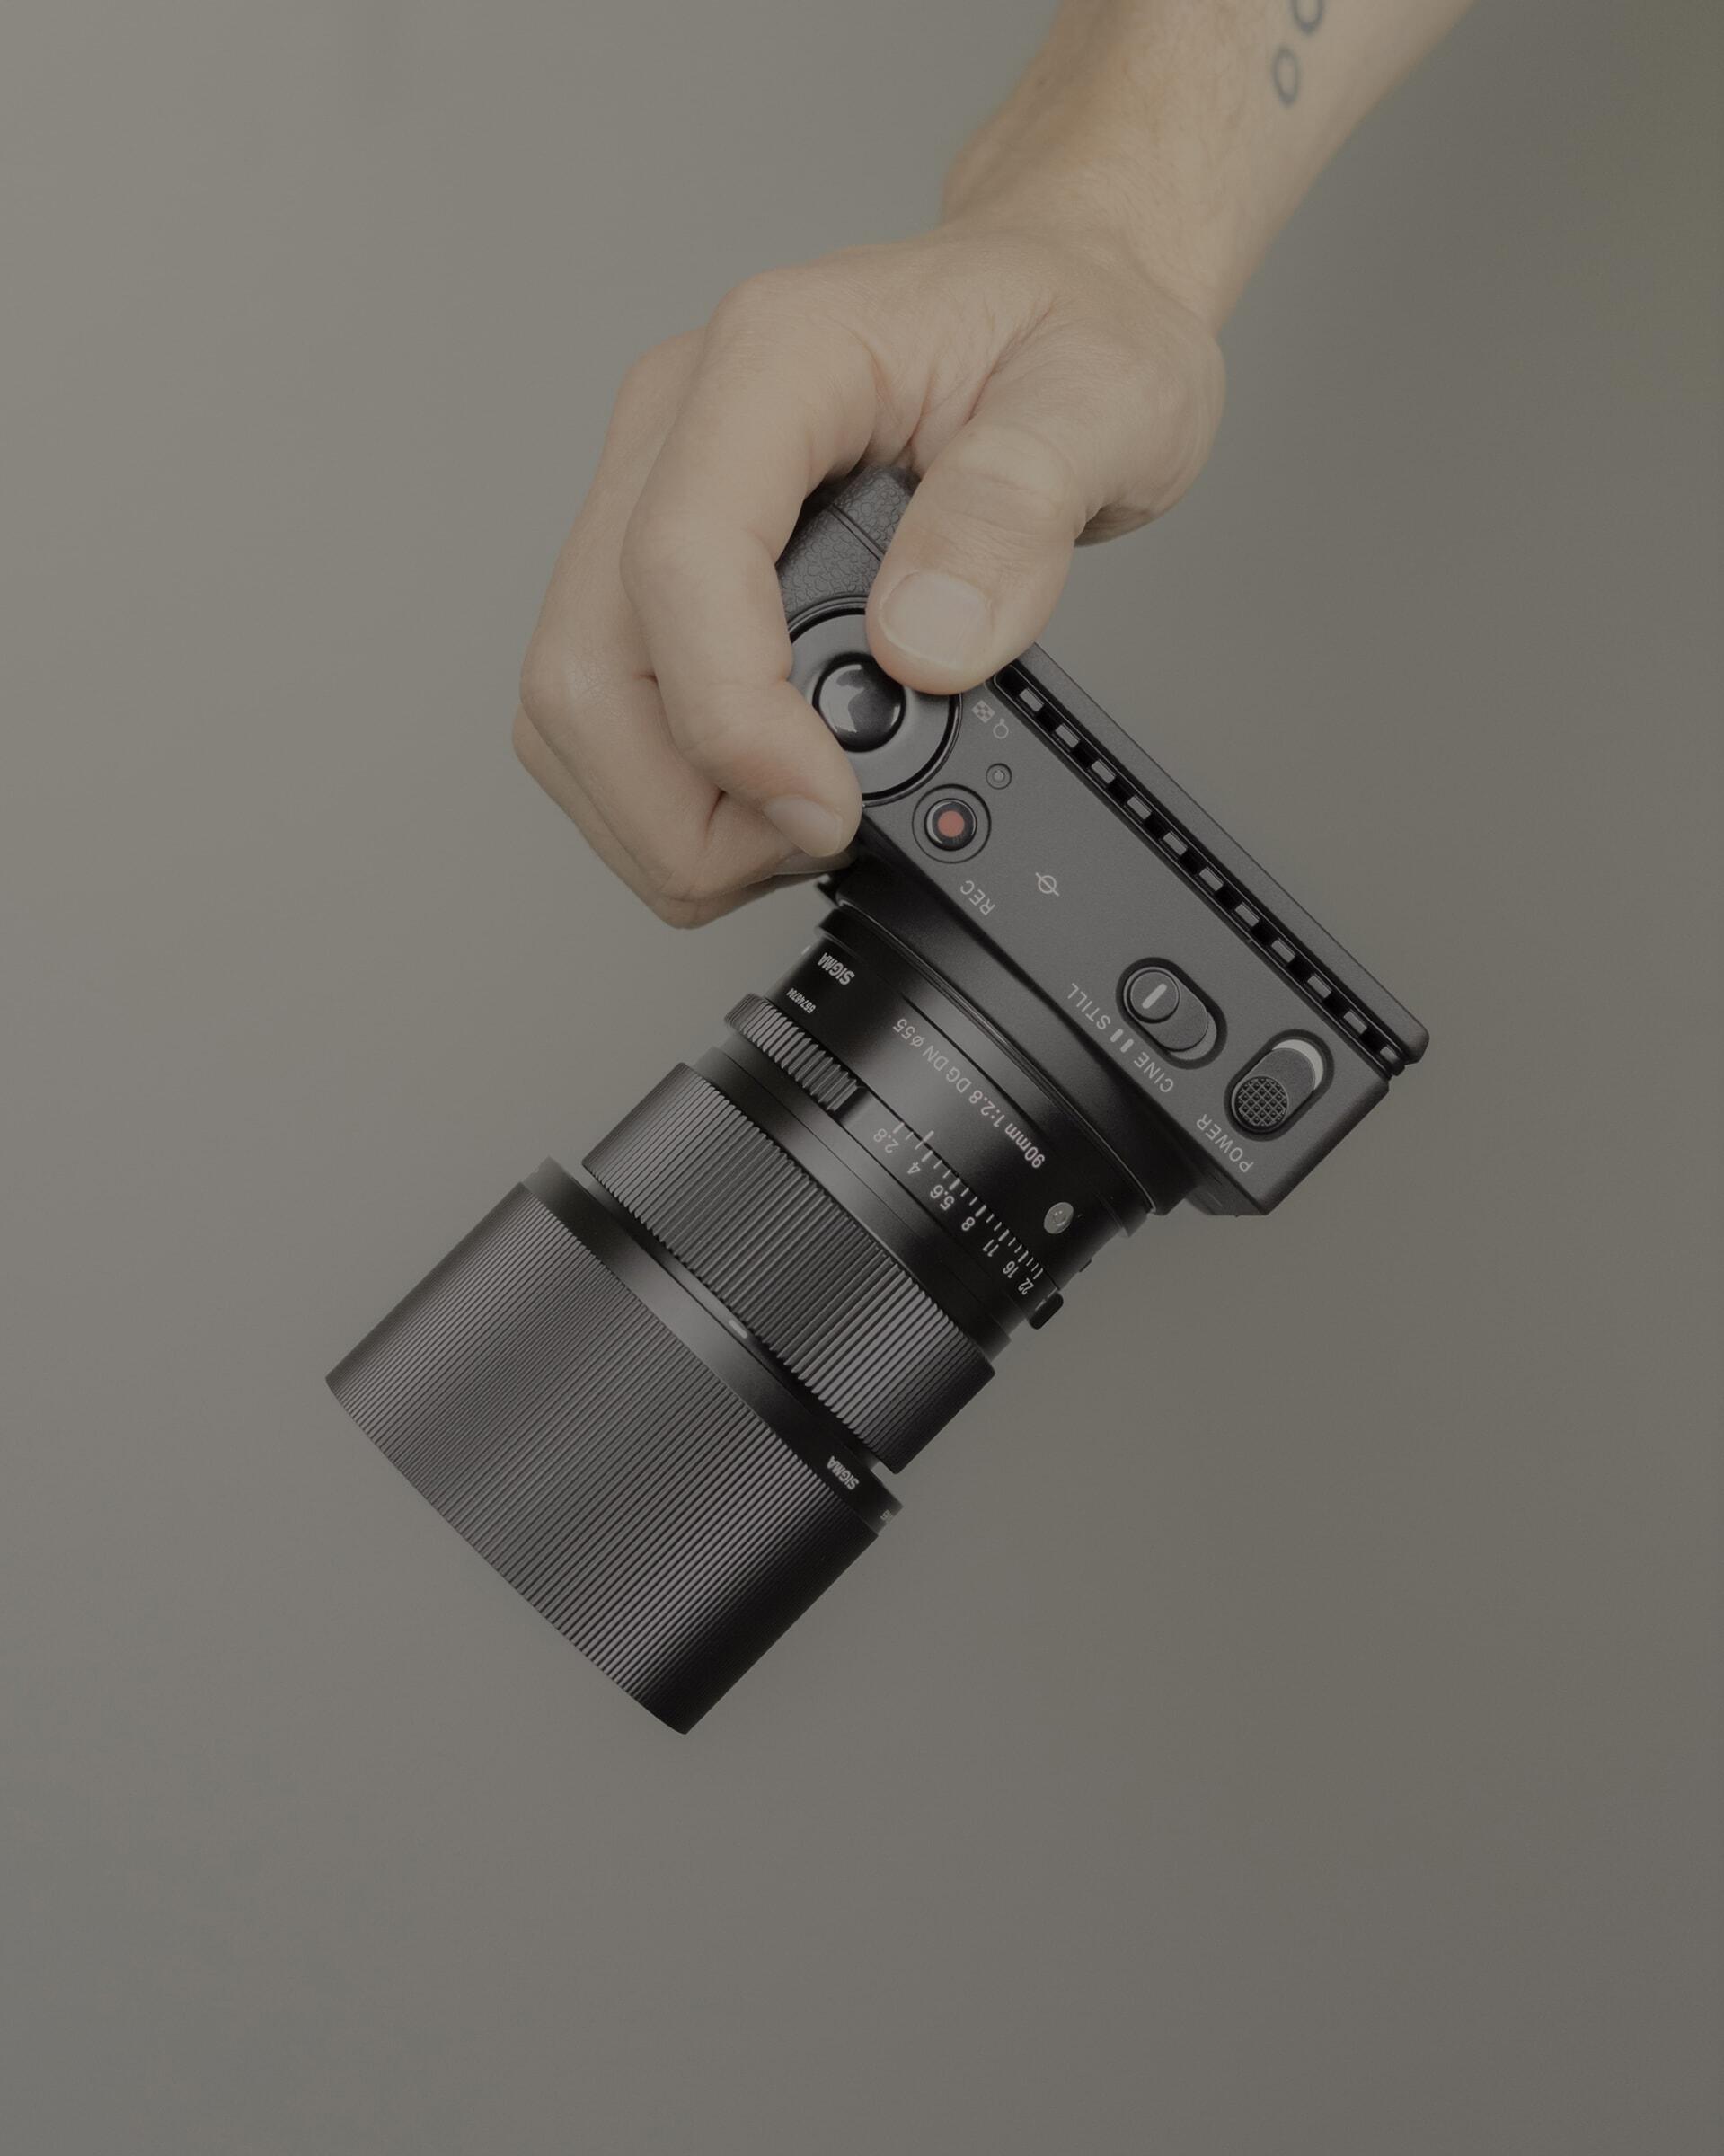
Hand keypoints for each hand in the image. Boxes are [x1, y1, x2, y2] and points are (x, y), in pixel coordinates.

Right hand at [516, 217, 1223, 924]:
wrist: (1062, 296)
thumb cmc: (1073, 330)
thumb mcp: (1104, 399)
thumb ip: (1013, 515)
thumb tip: (922, 647)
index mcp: (775, 363)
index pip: (678, 559)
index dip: (730, 719)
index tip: (824, 808)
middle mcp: (680, 424)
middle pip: (586, 661)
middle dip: (681, 806)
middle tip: (817, 842)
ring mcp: (653, 493)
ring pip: (572, 702)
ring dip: (663, 814)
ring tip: (803, 828)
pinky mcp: (660, 561)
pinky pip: (608, 705)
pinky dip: (672, 791)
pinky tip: (770, 799)